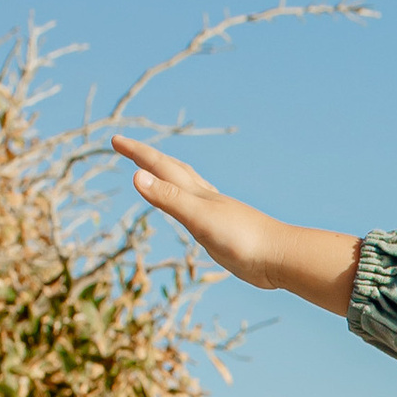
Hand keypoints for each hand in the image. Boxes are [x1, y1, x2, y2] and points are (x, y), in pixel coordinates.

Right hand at [116, 136, 361, 313]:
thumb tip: (136, 176)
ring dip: (170, 176)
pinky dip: (188, 201)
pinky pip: (199, 209)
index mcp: (196, 193)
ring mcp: (216, 214)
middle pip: (173, 169)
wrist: (281, 257)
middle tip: (128, 148)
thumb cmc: (242, 239)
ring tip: (158, 172)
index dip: (137, 152)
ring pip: (188, 186)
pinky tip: (193, 208)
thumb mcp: (198, 218)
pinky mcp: (224, 232)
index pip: (160, 166)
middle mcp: (206, 198)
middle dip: (148, 158)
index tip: (115, 139)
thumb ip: (168, 198)